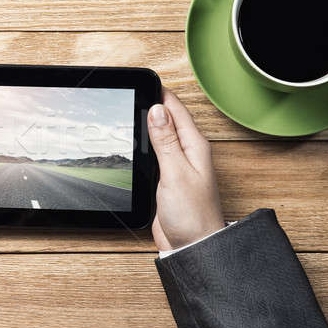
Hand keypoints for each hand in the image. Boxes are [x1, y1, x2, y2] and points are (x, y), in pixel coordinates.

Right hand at [148, 88, 223, 250]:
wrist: (192, 245)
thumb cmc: (192, 214)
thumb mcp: (176, 172)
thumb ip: (165, 141)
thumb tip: (156, 111)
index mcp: (194, 146)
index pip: (176, 110)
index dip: (160, 94)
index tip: (144, 82)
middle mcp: (188, 152)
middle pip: (168, 119)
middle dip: (153, 104)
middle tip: (134, 91)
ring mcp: (177, 165)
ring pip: (161, 135)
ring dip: (148, 124)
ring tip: (132, 110)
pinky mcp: (168, 178)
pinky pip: (156, 153)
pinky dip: (146, 144)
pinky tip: (137, 142)